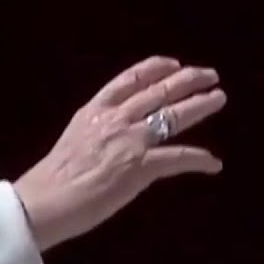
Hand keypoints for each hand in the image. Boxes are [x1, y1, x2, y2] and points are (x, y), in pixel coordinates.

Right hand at [13, 56, 226, 249]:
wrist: (44, 200)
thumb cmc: (53, 178)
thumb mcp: (74, 139)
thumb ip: (97, 131)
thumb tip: (116, 136)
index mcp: (94, 111)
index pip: (130, 79)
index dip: (156, 68)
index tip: (174, 63)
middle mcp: (115, 119)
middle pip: (159, 91)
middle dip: (188, 79)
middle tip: (210, 75)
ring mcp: (129, 141)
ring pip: (173, 115)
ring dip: (200, 105)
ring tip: (218, 98)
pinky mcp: (140, 167)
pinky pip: (178, 157)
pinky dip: (199, 159)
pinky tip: (213, 163)